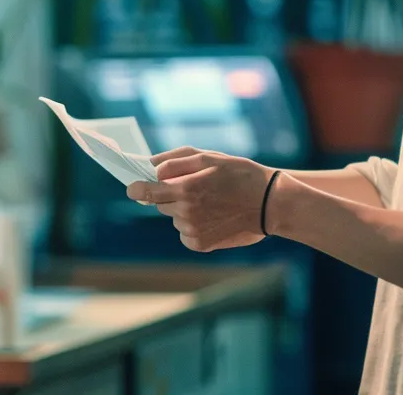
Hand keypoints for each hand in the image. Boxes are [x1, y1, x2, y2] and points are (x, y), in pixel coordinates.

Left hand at [125, 147, 277, 251]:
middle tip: (194, 188)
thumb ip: (175, 161)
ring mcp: (193, 231)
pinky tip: (212, 217)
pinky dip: (191, 226)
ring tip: (210, 202)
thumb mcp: (209, 158)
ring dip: (183, 210)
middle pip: (160, 204)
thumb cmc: (240, 174)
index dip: (137, 189)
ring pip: (173, 218)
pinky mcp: (201, 244)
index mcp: (186, 188)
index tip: (132, 188)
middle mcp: (186, 212)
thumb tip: (150, 167)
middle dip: (170, 195)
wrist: (270, 203)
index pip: (147, 192)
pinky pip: (184, 233)